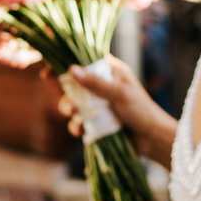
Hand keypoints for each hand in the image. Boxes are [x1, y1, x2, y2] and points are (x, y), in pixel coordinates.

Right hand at [54, 56, 177, 167]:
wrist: (152, 139)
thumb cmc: (142, 110)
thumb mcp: (119, 93)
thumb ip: (96, 83)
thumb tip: (71, 70)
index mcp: (110, 71)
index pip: (83, 62)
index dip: (64, 64)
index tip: (48, 72)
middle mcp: (102, 86)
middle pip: (74, 85)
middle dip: (65, 94)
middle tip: (66, 104)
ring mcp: (99, 104)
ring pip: (74, 104)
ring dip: (69, 110)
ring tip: (72, 116)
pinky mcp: (97, 122)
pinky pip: (80, 122)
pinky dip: (77, 126)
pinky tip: (80, 131)